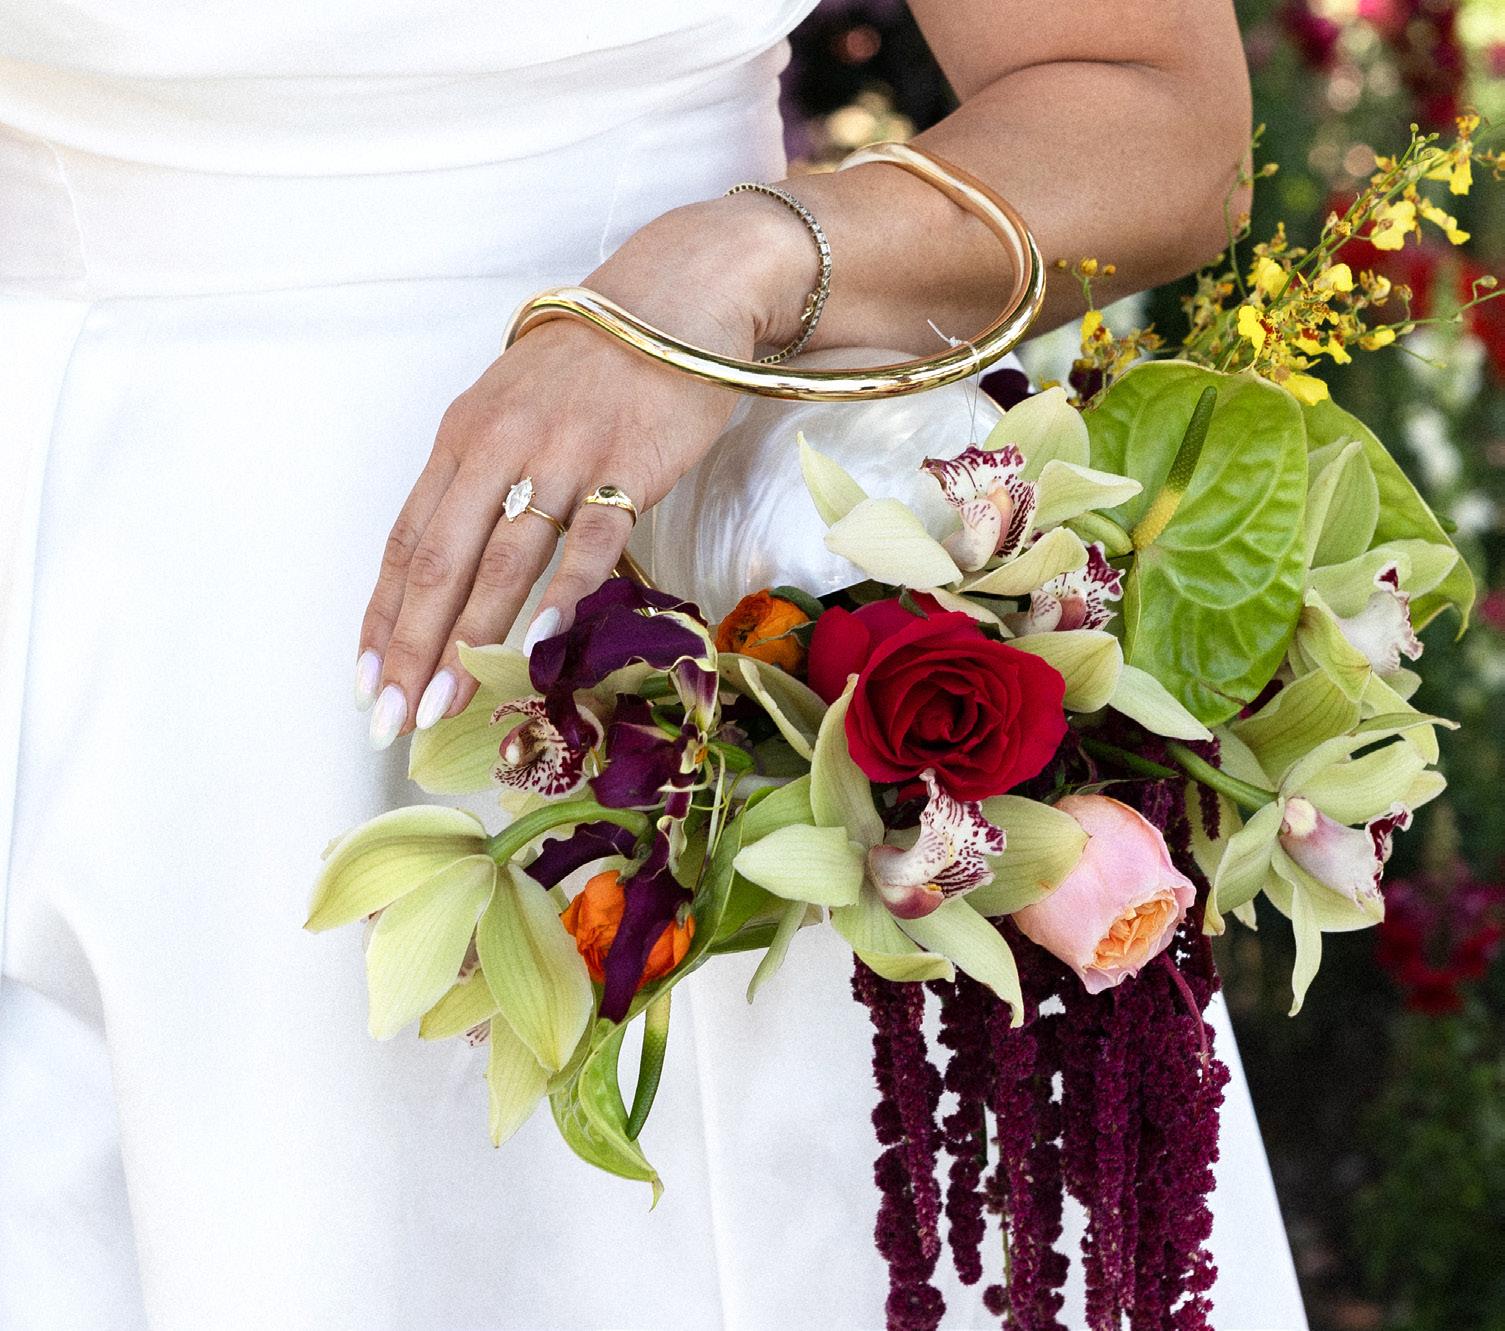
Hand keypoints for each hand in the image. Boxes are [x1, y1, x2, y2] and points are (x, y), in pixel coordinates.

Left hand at [354, 196, 809, 746]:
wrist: (675, 296)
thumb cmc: (589, 364)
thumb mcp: (511, 409)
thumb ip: (481, 481)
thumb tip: (453, 574)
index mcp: (462, 438)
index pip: (406, 542)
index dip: (383, 617)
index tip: (366, 682)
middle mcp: (498, 445)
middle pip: (441, 561)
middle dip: (412, 648)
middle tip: (394, 718)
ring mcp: (563, 454)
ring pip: (505, 558)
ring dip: (473, 638)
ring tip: (451, 703)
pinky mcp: (629, 463)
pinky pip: (593, 537)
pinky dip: (565, 590)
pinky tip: (542, 642)